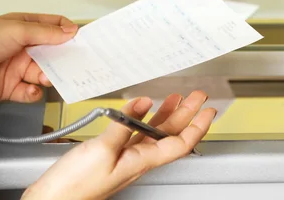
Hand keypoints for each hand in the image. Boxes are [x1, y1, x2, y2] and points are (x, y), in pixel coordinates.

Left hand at [0, 13, 77, 101]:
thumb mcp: (17, 31)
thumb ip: (46, 32)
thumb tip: (72, 31)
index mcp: (25, 27)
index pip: (54, 26)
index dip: (69, 32)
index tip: (83, 40)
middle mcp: (24, 47)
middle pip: (54, 53)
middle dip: (64, 59)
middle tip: (75, 64)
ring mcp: (19, 67)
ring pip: (45, 73)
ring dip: (48, 77)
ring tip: (44, 78)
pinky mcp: (12, 87)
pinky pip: (30, 92)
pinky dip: (33, 93)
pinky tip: (29, 90)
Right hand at [22, 92, 215, 199]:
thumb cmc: (75, 186)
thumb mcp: (102, 150)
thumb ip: (124, 125)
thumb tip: (142, 103)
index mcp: (143, 160)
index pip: (181, 143)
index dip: (198, 126)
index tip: (209, 110)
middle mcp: (139, 159)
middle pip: (172, 134)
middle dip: (188, 113)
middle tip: (199, 96)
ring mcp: (127, 157)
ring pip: (155, 132)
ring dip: (169, 114)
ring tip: (178, 98)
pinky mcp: (112, 154)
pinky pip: (136, 133)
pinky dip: (144, 118)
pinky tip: (143, 108)